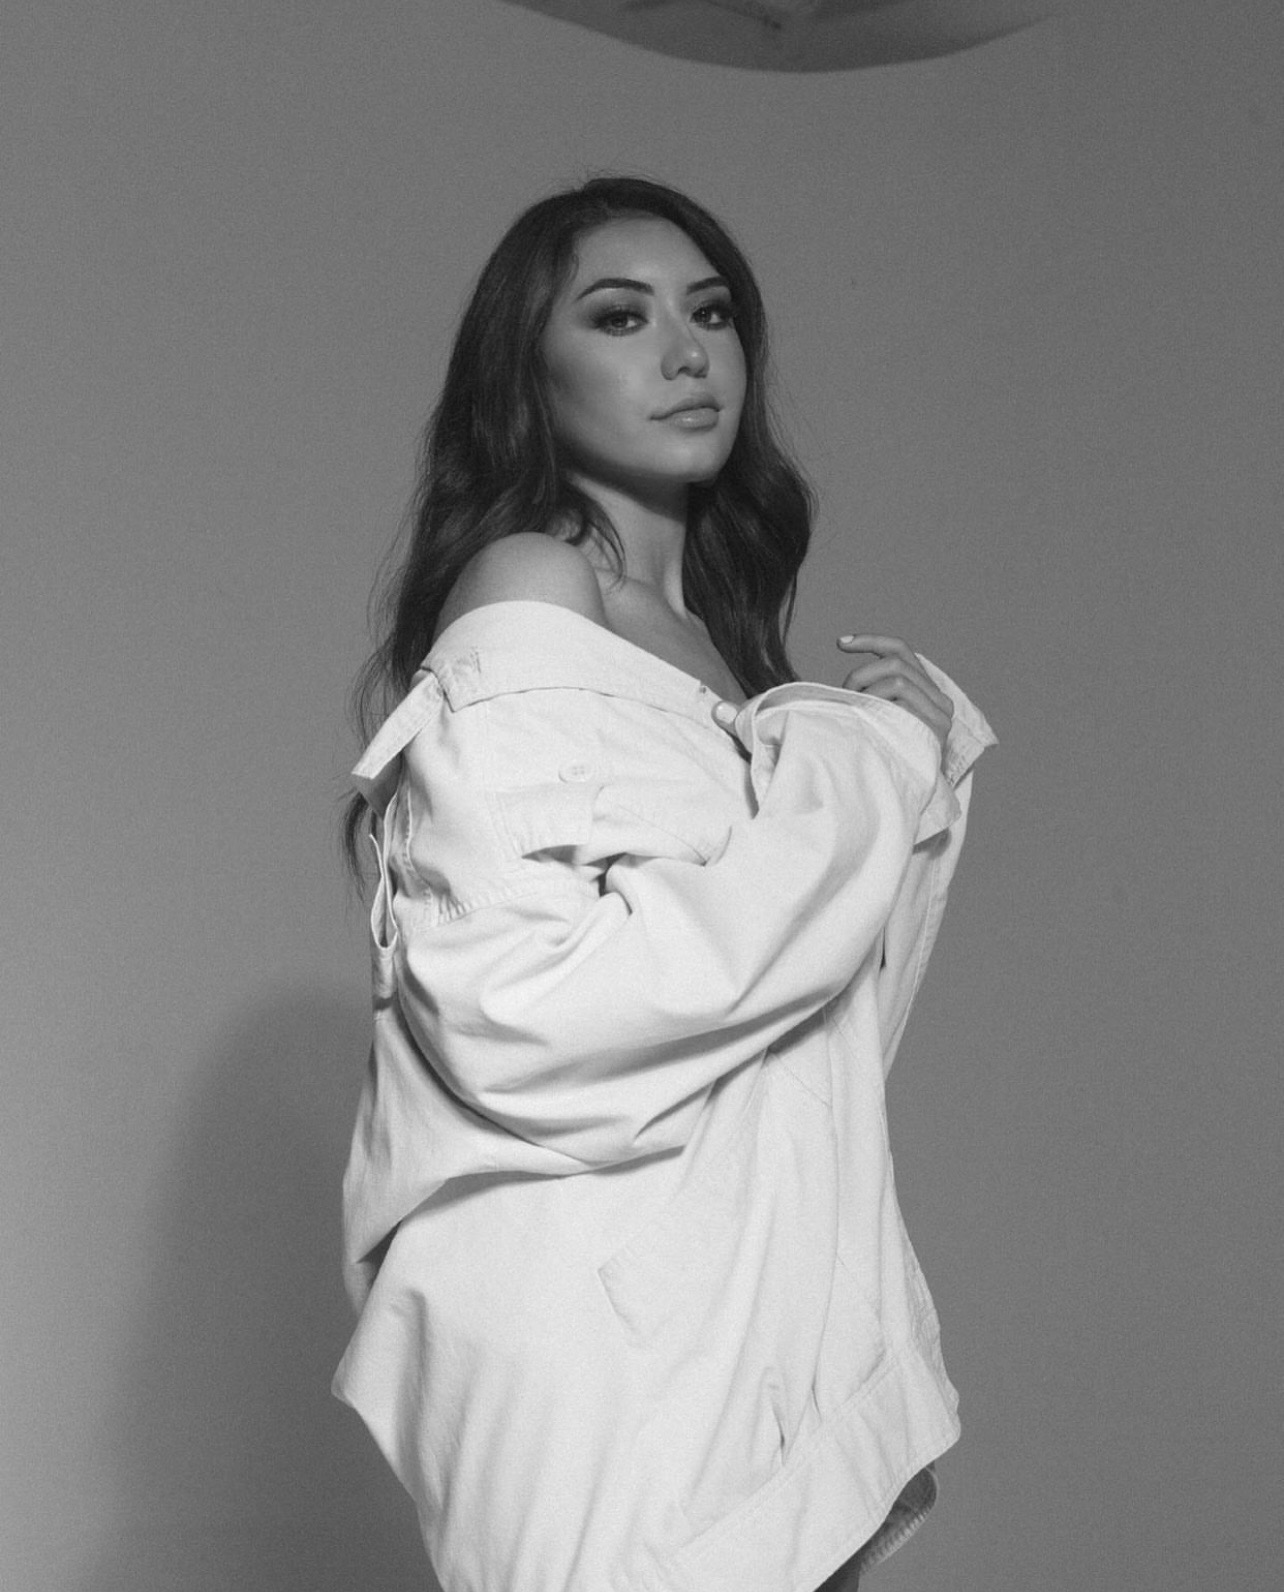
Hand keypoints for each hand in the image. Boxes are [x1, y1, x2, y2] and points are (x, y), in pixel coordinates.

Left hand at [837, 633, 953, 755]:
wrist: (902, 795)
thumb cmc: (881, 753)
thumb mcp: (877, 714)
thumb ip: (874, 689)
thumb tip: (844, 656)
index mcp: (926, 689)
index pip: (901, 650)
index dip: (871, 640)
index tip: (840, 643)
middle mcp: (939, 698)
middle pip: (896, 662)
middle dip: (863, 673)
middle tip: (844, 694)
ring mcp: (940, 714)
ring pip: (897, 679)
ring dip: (867, 689)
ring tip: (854, 710)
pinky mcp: (935, 728)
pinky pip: (901, 702)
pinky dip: (877, 704)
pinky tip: (865, 719)